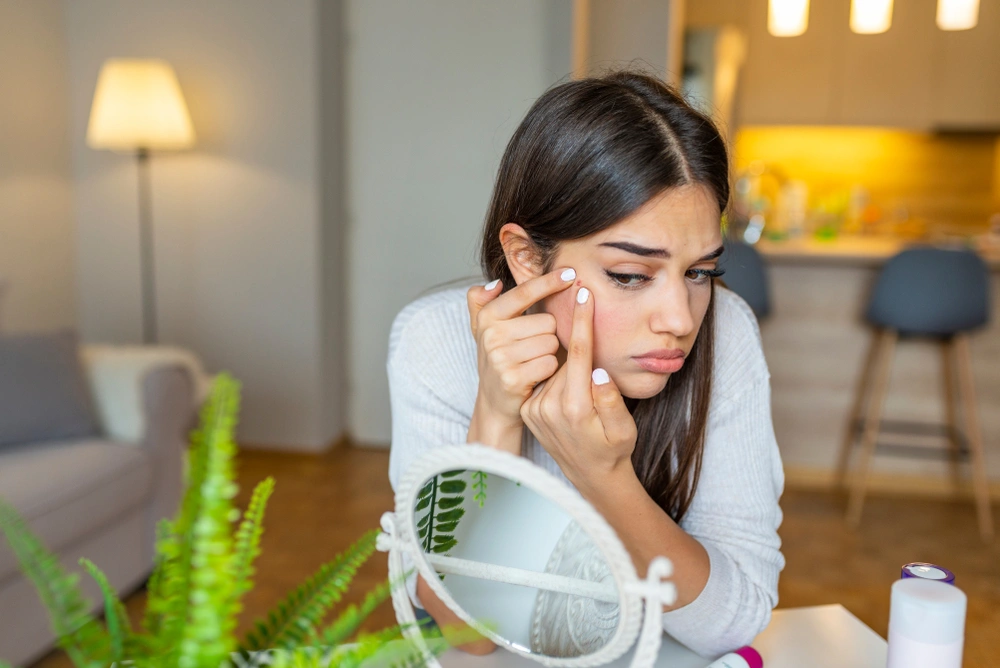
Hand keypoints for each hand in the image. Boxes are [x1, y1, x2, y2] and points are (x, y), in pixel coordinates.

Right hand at [465, 269, 576, 448]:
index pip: (523, 292)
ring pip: (551, 342)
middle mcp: (491, 335)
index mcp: (488, 316)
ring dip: (550, 352)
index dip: (548, 281)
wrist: (495, 400)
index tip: (570, 273)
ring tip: (534, 361)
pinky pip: (550, 363)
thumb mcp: (484, 328)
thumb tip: (495, 284)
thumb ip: (481, 301)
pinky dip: (550, 369)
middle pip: (547, 321)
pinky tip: (537, 375)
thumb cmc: (499, 357)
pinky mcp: (513, 379)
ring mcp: (500, 358)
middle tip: (534, 347)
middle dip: (549, 333)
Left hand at [519, 285, 637, 492]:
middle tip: (592, 364)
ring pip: (554, 367)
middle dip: (578, 348)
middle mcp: (549, 406)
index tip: (582, 293)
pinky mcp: (528, 410)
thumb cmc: (613, 450)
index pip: (579, 353)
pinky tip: (568, 391)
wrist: (590, 475)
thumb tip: (599, 370)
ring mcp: (535, 409)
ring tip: (582, 389)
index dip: (582, 320)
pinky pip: (544, 380)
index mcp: (575, 407)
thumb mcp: (623, 429)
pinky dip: (556, 377)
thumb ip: (612, 400)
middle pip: (565, 358)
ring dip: (568, 365)